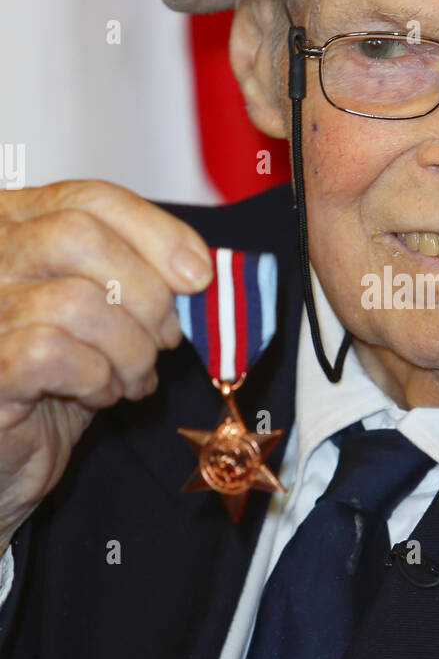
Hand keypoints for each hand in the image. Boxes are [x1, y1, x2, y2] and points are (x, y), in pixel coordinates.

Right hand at [0, 180, 212, 551]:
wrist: (3, 461)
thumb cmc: (52, 383)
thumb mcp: (99, 314)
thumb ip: (133, 277)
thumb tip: (198, 268)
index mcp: (9, 226)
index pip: (87, 197)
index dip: (155, 231)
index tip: (198, 274)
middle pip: (79, 234)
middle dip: (146, 291)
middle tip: (165, 338)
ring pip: (76, 300)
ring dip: (129, 348)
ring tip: (133, 378)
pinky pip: (53, 352)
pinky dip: (97, 377)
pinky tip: (100, 395)